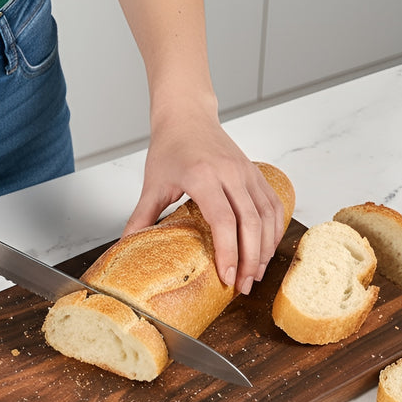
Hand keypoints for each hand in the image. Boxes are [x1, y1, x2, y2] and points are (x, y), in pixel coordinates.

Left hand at [124, 108, 283, 293]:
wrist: (187, 115)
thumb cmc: (170, 147)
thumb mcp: (152, 183)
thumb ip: (141, 217)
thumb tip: (128, 247)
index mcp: (203, 176)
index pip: (223, 220)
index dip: (228, 252)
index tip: (227, 278)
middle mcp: (230, 173)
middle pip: (250, 223)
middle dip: (250, 259)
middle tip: (242, 286)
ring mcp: (247, 172)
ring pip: (267, 216)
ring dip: (265, 248)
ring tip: (254, 274)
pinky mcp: (256, 173)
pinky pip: (273, 205)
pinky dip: (274, 230)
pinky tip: (266, 249)